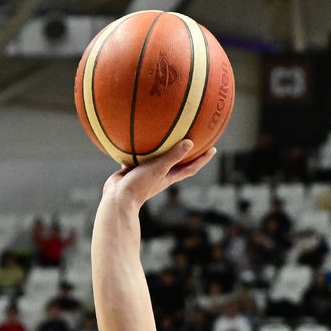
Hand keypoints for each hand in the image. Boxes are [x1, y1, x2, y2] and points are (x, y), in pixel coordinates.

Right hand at [101, 140, 216, 207]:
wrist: (117, 198)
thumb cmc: (139, 185)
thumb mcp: (158, 168)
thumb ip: (173, 156)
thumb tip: (190, 142)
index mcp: (169, 177)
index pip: (191, 167)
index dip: (203, 159)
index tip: (213, 149)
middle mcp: (160, 175)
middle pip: (177, 162)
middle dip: (186, 151)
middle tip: (194, 136)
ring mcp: (146, 172)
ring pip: (157, 157)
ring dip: (162, 147)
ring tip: (165, 131)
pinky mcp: (132, 170)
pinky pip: (138, 154)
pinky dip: (140, 146)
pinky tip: (136, 133)